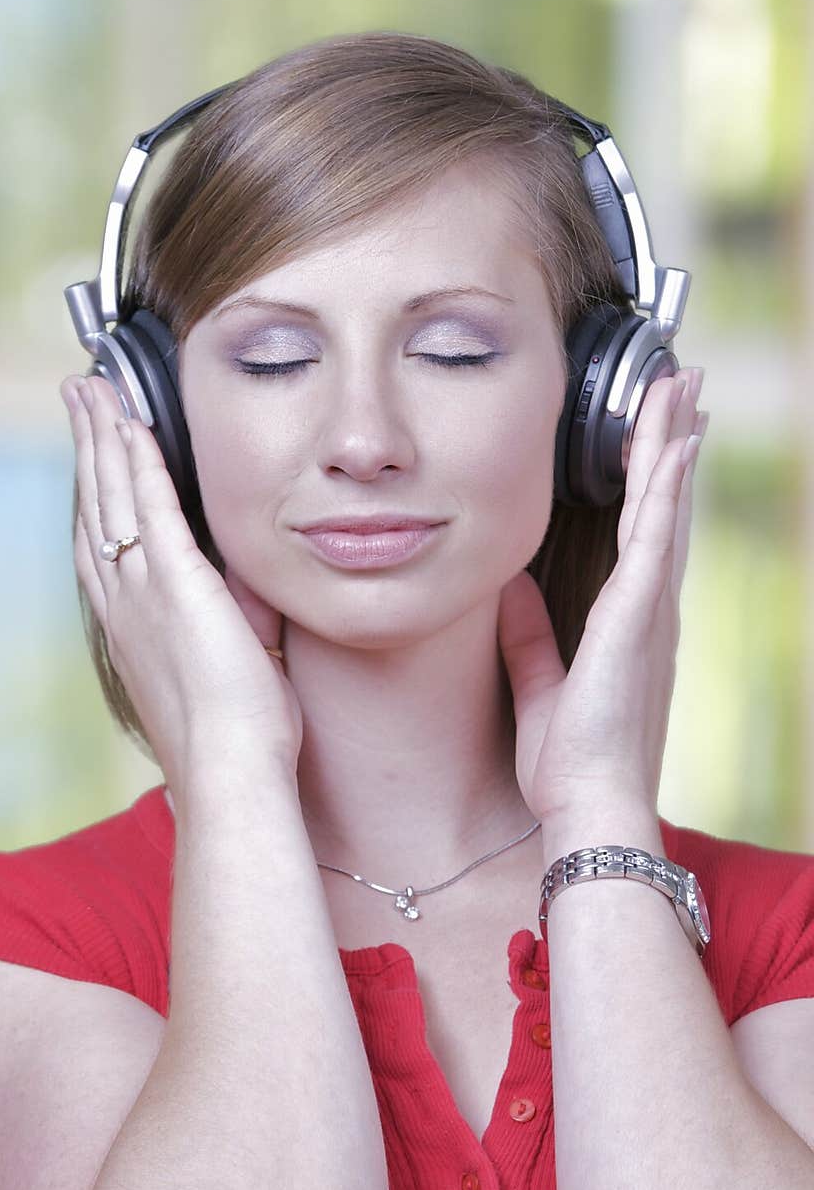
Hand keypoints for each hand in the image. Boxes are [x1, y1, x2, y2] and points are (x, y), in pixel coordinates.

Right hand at [60, 374, 303, 792]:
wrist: (230, 772)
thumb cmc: (236, 739)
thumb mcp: (232, 671)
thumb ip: (236, 623)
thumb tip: (252, 595)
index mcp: (133, 627)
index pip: (104, 543)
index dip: (95, 493)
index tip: (94, 455)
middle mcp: (126, 604)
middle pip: (95, 506)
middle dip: (87, 447)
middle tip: (77, 397)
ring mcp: (145, 592)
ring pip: (112, 496)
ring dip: (102, 437)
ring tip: (90, 391)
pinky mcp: (178, 583)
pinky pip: (150, 506)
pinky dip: (139, 460)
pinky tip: (131, 422)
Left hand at [497, 368, 706, 823]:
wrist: (589, 806)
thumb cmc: (570, 764)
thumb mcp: (539, 687)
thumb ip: (528, 636)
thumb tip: (509, 588)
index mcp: (627, 624)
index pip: (641, 532)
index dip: (650, 478)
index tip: (656, 430)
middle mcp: (649, 609)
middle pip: (663, 505)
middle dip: (670, 440)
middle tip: (681, 382)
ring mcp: (650, 609)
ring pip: (664, 506)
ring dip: (670, 442)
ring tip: (679, 384)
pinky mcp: (639, 616)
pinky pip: (655, 537)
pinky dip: (664, 488)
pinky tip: (673, 444)